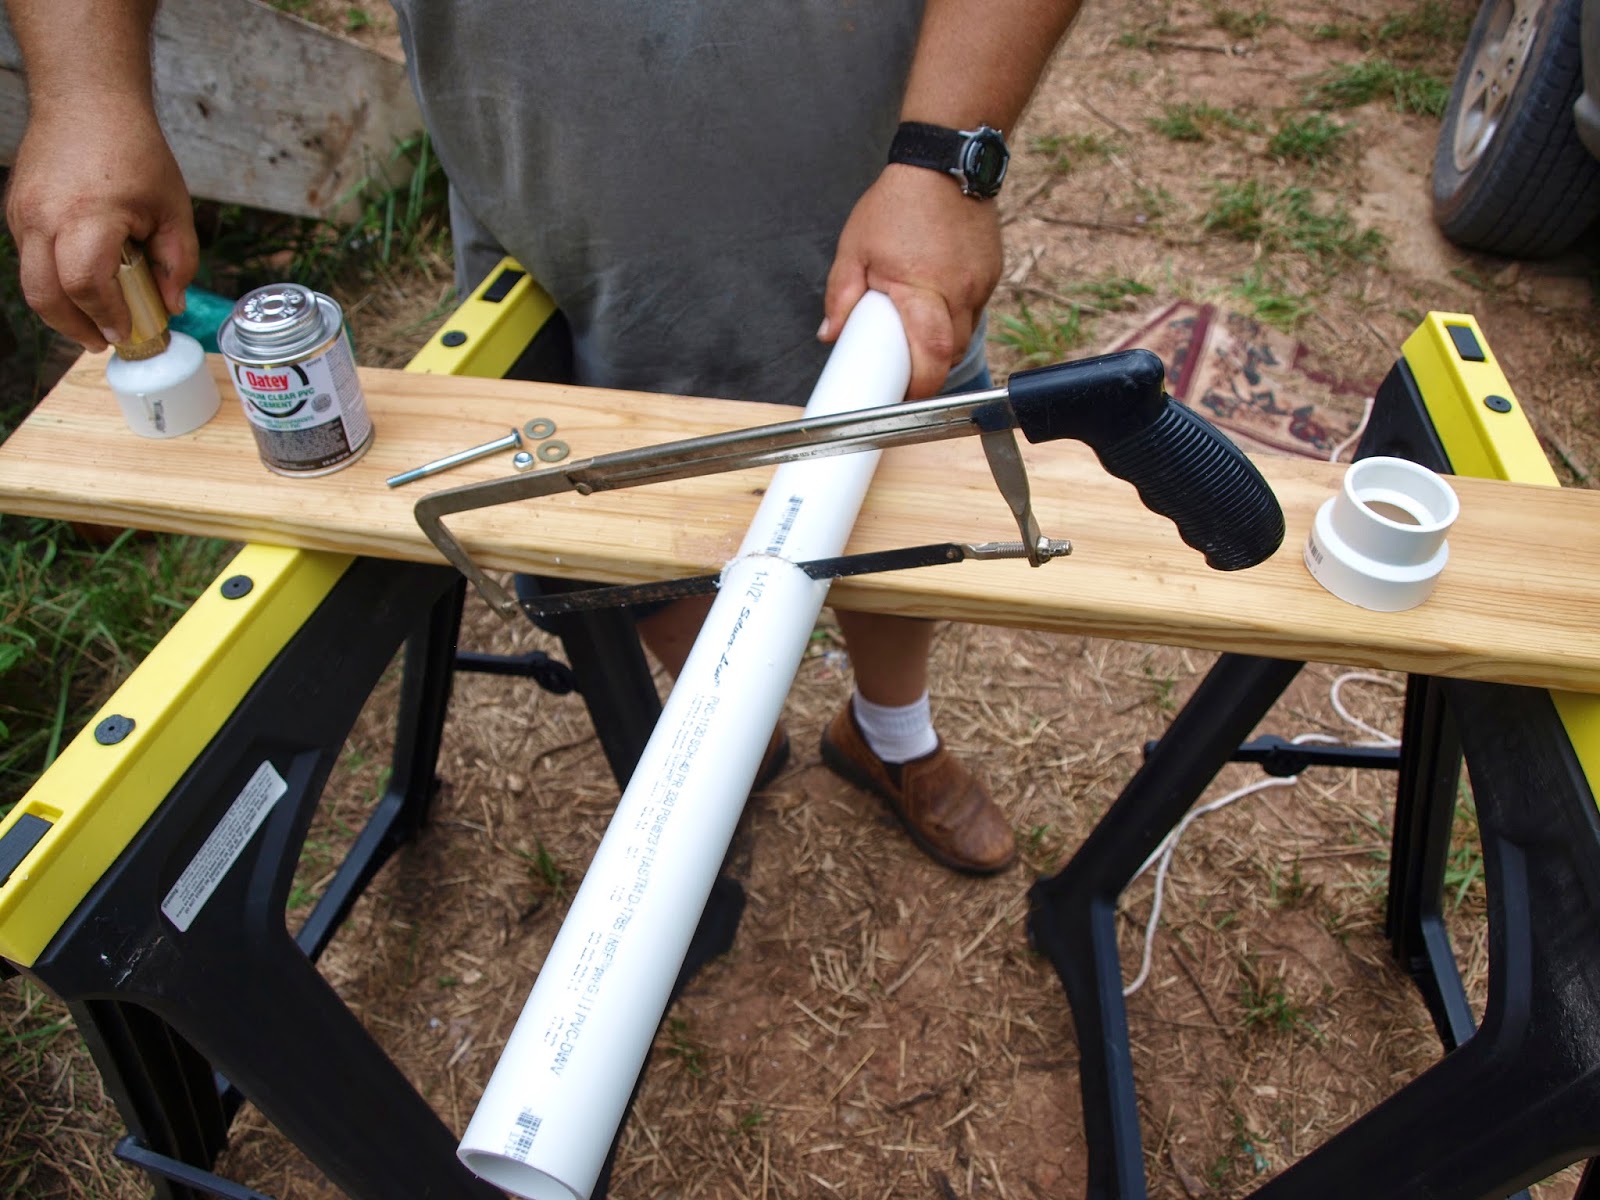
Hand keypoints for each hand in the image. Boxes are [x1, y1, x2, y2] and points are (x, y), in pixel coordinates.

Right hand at [5, 100, 196, 350]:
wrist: (87, 101)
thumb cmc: (135, 152)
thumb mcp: (173, 208)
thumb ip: (177, 261)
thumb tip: (171, 305)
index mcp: (89, 215)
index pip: (86, 285)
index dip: (106, 317)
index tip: (126, 334)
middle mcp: (45, 217)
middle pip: (45, 294)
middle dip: (75, 327)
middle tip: (103, 341)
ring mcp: (23, 213)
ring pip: (31, 282)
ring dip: (61, 309)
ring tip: (94, 321)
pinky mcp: (15, 210)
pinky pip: (29, 260)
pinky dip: (52, 282)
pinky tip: (80, 285)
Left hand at [820, 163, 1001, 398]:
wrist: (944, 163)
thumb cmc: (898, 203)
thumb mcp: (855, 248)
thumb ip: (842, 294)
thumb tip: (831, 334)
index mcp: (922, 289)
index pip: (932, 356)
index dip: (921, 385)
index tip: (903, 397)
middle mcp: (959, 292)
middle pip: (952, 354)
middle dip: (930, 372)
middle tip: (904, 376)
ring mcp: (980, 284)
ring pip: (965, 335)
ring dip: (941, 346)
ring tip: (916, 336)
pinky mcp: (991, 274)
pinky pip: (973, 312)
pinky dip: (954, 319)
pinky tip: (934, 306)